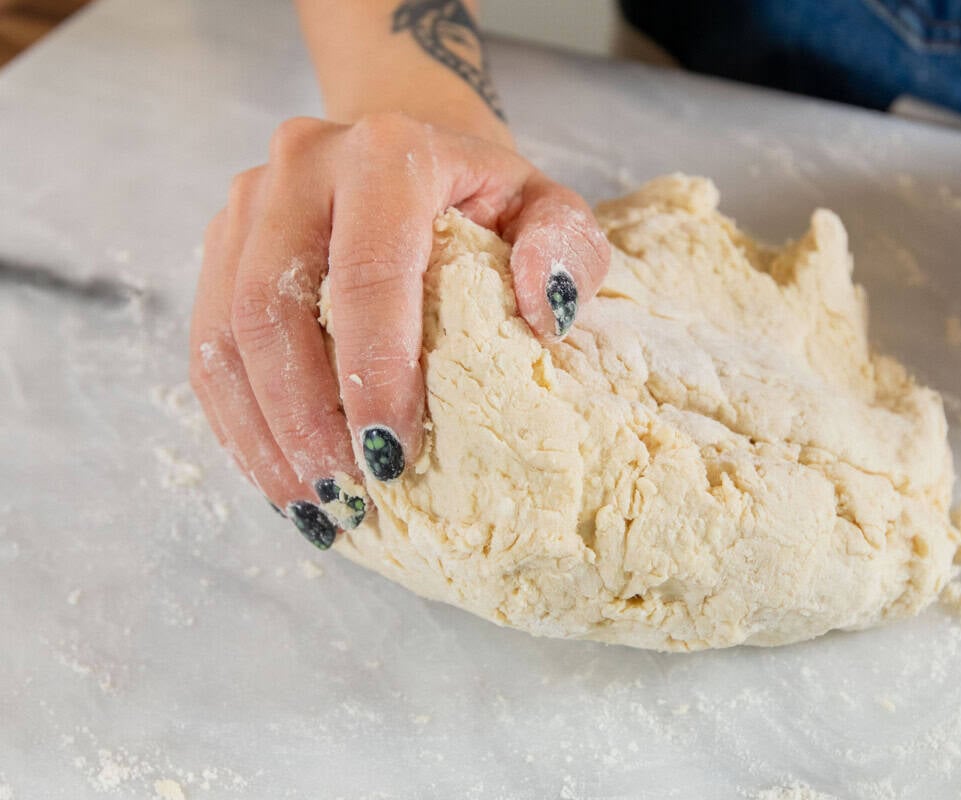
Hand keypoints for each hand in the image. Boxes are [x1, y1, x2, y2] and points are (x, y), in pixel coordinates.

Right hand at [189, 113, 609, 547]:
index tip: (393, 456)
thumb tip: (546, 314)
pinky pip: (208, 345)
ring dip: (263, 433)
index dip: (373, 372)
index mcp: (387, 151)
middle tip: (345, 496)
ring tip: (312, 505)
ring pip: (225, 334)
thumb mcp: (549, 208)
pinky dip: (239, 421)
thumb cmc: (486, 197)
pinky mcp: (220, 245)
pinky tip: (279, 474)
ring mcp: (248, 204)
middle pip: (272, 307)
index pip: (367, 271)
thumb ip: (565, 248)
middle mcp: (301, 165)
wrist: (410, 151)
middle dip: (304, 418)